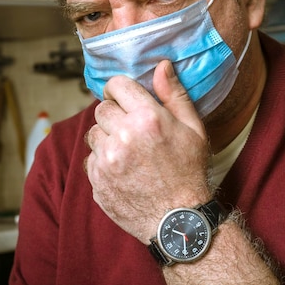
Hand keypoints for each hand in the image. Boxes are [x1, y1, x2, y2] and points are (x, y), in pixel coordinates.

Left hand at [85, 60, 211, 243]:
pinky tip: (123, 169)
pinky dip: (103, 161)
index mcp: (147, 118)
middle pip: (102, 108)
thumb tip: (161, 65)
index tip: (126, 98)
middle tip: (132, 128)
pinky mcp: (97, 181)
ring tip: (127, 150)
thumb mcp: (193, 128)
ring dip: (107, 137)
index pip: (116, 85)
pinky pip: (91, 159)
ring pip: (93, 133)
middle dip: (115, 114)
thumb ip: (174, 94)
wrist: (178, 219)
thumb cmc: (189, 171)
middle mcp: (123, 136)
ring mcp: (107, 161)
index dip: (121, 90)